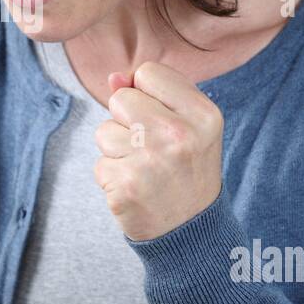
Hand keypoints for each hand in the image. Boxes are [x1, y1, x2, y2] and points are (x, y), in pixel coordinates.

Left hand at [93, 62, 223, 241]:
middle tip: (153, 150)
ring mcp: (151, 160)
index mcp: (203, 114)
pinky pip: (100, 164)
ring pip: (104, 131)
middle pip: (120, 98)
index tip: (162, 120)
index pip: (148, 72)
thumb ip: (155, 94)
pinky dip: (112, 178)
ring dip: (117, 151)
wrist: (192, 231)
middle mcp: (179, 134)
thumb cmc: (186, 170)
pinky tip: (136, 189)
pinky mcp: (126, 186)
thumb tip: (113, 77)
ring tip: (145, 170)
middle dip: (127, 122)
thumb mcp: (189, 127)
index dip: (146, 94)